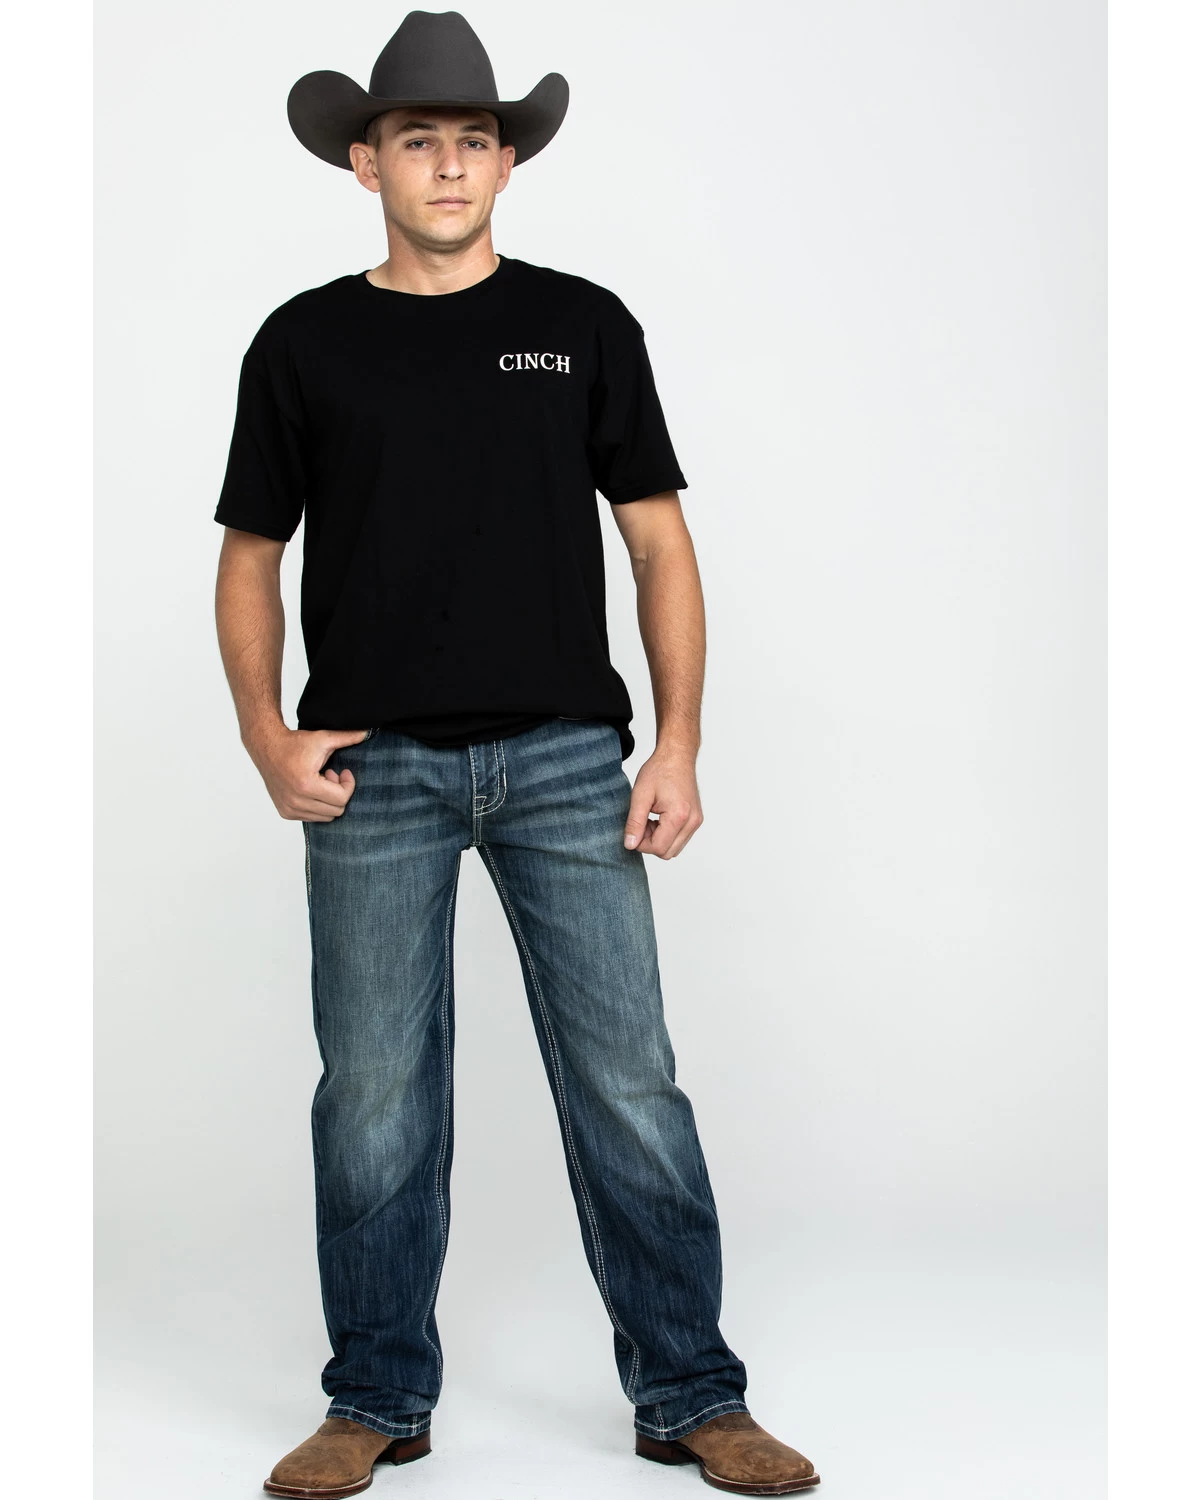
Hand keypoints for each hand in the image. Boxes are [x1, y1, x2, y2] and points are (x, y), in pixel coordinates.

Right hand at [244, 724, 372, 821]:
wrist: (267, 747)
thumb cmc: (293, 744)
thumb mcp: (322, 738)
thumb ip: (347, 738)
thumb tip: (368, 732)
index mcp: (306, 785)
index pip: (342, 799)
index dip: (349, 784)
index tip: (344, 772)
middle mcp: (296, 801)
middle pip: (336, 810)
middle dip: (339, 793)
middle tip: (331, 776)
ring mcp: (289, 809)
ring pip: (325, 817)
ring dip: (328, 801)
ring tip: (320, 782)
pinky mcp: (285, 812)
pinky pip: (312, 818)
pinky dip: (317, 806)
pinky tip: (311, 789)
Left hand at [623, 746, 703, 859]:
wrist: (677, 756)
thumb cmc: (660, 770)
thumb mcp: (640, 795)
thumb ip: (634, 822)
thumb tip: (630, 845)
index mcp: (679, 816)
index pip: (658, 848)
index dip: (641, 843)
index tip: (635, 827)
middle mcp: (692, 821)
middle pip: (668, 853)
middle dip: (650, 843)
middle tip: (642, 822)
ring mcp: (696, 821)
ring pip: (674, 849)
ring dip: (659, 840)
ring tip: (651, 819)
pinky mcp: (696, 819)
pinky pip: (680, 839)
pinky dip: (667, 835)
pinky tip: (659, 819)